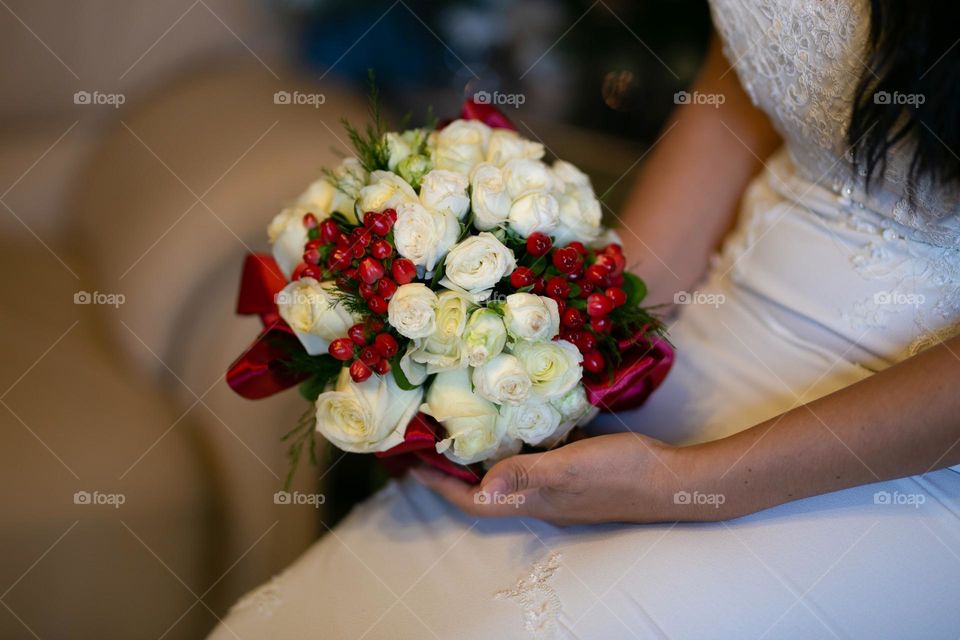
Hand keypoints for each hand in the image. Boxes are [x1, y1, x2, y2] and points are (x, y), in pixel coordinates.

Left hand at [412, 432, 730, 525]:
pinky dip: (514, 444)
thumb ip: (528, 474)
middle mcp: (539, 499)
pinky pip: (531, 461)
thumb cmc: (623, 473)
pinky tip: (514, 421)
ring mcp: (558, 488)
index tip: (409, 463)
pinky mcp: (575, 474)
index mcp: (532, 500)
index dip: (439, 484)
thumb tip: (482, 484)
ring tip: (458, 428)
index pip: (472, 500)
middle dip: (451, 470)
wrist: (674, 480)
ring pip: (506, 475)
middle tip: (426, 441)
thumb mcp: (572, 468)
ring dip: (479, 457)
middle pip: (482, 490)